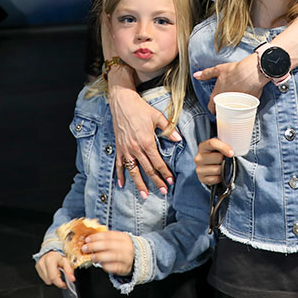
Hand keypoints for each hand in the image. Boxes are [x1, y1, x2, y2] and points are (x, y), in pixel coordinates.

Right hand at [35, 251, 73, 288]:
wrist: (50, 251)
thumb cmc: (57, 256)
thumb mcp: (65, 261)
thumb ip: (69, 270)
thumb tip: (72, 279)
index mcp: (50, 260)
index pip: (53, 277)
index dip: (60, 283)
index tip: (64, 285)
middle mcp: (42, 263)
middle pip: (50, 280)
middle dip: (57, 280)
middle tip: (60, 274)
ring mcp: (39, 266)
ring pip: (47, 281)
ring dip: (52, 279)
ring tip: (55, 271)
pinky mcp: (37, 268)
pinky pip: (44, 279)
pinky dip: (49, 277)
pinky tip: (51, 272)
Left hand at [82, 230, 134, 275]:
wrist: (136, 259)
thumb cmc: (122, 248)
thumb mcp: (118, 240)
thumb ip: (106, 238)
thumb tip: (90, 238)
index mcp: (123, 237)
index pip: (108, 235)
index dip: (96, 237)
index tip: (87, 239)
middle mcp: (126, 246)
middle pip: (108, 245)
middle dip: (94, 246)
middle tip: (85, 248)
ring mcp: (126, 258)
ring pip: (111, 256)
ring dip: (98, 256)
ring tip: (92, 257)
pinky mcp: (124, 268)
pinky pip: (113, 267)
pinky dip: (105, 265)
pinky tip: (100, 264)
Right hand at [109, 65, 177, 197]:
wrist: (122, 102)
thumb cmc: (140, 108)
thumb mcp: (157, 117)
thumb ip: (168, 129)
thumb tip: (179, 139)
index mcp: (147, 142)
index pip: (158, 162)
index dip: (165, 172)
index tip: (171, 181)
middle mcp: (136, 148)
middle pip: (147, 169)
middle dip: (156, 181)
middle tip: (163, 191)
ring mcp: (126, 149)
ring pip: (133, 170)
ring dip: (139, 184)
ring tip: (144, 195)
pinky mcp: (119, 147)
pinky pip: (119, 164)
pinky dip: (120, 175)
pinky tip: (122, 184)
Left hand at [194, 53, 265, 112]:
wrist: (252, 72)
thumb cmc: (236, 70)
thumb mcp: (219, 70)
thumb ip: (207, 74)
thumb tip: (196, 75)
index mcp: (218, 94)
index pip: (211, 107)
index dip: (211, 108)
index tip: (214, 107)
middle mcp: (227, 101)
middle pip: (222, 109)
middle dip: (222, 108)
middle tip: (224, 103)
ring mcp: (238, 104)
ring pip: (233, 109)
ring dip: (233, 108)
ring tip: (235, 102)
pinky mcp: (249, 104)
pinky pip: (245, 107)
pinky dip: (244, 105)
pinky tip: (245, 100)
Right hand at [195, 137, 232, 185]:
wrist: (209, 166)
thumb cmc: (216, 154)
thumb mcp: (218, 146)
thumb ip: (224, 145)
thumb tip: (236, 147)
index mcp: (203, 146)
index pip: (212, 143)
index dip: (224, 147)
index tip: (232, 153)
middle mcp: (198, 157)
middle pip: (217, 157)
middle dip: (225, 159)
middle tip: (227, 160)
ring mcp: (199, 169)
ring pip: (218, 169)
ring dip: (224, 169)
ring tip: (223, 166)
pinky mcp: (202, 179)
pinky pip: (216, 178)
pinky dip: (220, 177)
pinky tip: (220, 173)